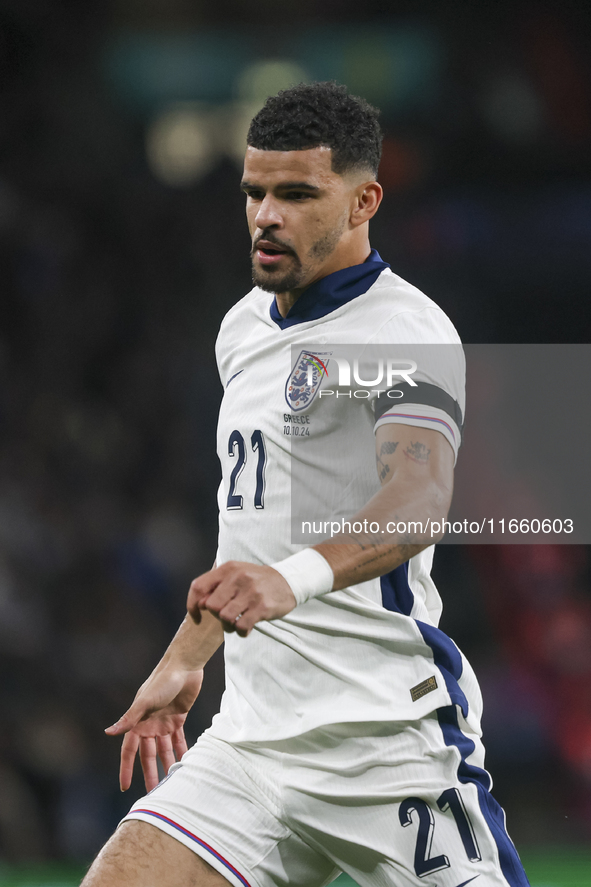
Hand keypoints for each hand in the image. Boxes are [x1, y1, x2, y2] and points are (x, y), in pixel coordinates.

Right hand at [105, 667, 202, 791]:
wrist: (184, 667)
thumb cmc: (162, 681)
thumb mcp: (145, 701)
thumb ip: (129, 718)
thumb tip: (108, 733)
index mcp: (138, 722)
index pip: (129, 751)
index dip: (126, 769)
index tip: (124, 788)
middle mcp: (149, 724)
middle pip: (148, 755)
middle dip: (150, 773)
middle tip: (154, 793)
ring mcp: (163, 723)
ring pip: (164, 750)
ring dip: (167, 765)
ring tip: (172, 783)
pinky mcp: (178, 719)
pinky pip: (179, 740)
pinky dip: (181, 751)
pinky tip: (185, 764)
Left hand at [187, 561, 296, 636]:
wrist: (288, 580)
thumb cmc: (257, 580)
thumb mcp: (236, 574)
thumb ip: (216, 586)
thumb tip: (199, 605)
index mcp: (228, 569)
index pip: (198, 587)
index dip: (192, 604)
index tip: (197, 616)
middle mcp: (238, 578)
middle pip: (211, 606)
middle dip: (216, 616)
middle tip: (226, 616)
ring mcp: (250, 592)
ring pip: (225, 618)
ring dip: (228, 626)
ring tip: (236, 622)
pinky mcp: (261, 607)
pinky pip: (241, 626)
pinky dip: (241, 631)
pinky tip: (246, 627)